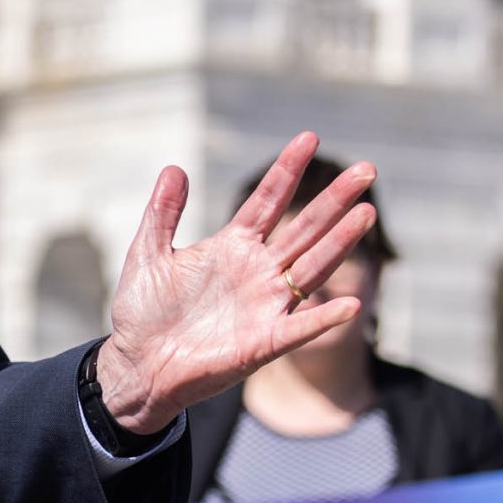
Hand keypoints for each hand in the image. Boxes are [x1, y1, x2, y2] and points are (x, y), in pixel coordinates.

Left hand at [96, 132, 377, 434]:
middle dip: (333, 200)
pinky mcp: (263, 342)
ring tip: (365, 213)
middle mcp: (258, 271)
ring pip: (312, 267)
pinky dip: (324, 318)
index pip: (266, 201)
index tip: (307, 137)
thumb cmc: (143, 312)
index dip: (286, 171)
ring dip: (340, 243)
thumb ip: (162, 213)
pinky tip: (351, 303)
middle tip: (366, 169)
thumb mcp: (147, 254)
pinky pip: (300, 328)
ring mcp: (266, 305)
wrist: (137, 365)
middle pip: (304, 229)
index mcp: (233, 247)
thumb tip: (174, 168)